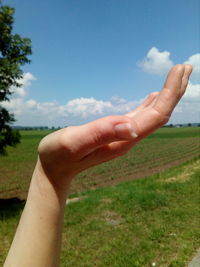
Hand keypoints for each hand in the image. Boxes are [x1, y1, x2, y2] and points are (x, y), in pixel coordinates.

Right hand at [38, 64, 191, 189]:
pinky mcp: (116, 133)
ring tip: (177, 77)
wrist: (55, 169)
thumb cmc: (59, 155)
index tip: (179, 69)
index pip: (155, 116)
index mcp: (122, 140)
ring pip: (151, 114)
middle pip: (159, 114)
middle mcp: (128, 139)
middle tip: (186, 67)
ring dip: (166, 96)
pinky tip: (154, 97)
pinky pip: (139, 116)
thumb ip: (100, 134)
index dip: (169, 93)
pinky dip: (150, 103)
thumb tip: (132, 127)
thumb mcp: (73, 143)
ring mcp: (123, 136)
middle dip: (174, 91)